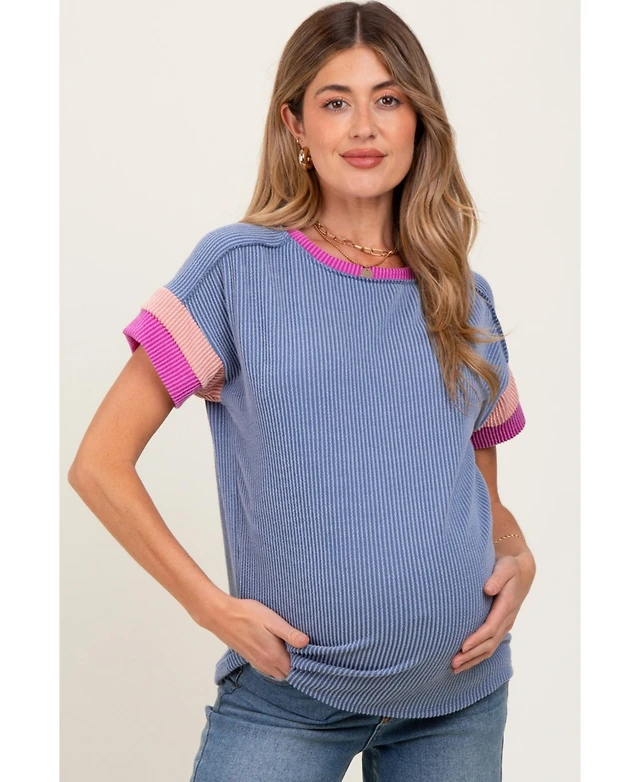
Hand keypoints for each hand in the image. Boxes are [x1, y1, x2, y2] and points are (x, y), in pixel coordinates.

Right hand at [205, 596, 309, 679]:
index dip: (306, 664)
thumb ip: (290, 634)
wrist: (222, 616)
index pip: (296, 670)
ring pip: (277, 673)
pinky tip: (277, 650)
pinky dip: (275, 665)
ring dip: (286, 666)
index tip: (313, 654)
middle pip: (287, 674)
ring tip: (293, 650)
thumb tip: (308, 642)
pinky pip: (268, 669)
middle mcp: (266, 664)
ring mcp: (256, 663)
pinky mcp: (250, 659)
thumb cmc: (248, 615)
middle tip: (305, 651)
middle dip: (297, 667)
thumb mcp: (272, 620)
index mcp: (274, 656)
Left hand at [451, 551, 535, 673]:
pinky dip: (477, 656)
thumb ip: (497, 578)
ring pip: (489, 648)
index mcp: (507, 606)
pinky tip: (464, 661)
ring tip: (454, 668)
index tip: (463, 646)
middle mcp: (506, 619)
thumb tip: (488, 589)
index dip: (477, 639)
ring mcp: (504, 625)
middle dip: (471, 655)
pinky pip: (489, 646)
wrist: (522, 572)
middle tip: (453, 663)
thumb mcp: (505, 568)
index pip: (491, 627)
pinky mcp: (500, 627)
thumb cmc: (509, 568)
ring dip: (473, 660)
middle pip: (489, 643)